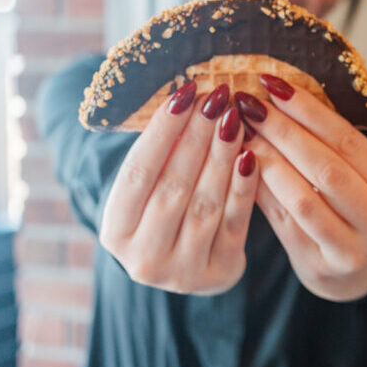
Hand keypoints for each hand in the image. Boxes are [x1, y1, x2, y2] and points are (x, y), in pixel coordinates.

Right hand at [99, 82, 258, 294]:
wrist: (189, 269)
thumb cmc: (165, 215)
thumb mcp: (149, 192)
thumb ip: (161, 156)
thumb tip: (188, 99)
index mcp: (115, 233)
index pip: (137, 172)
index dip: (162, 131)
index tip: (185, 92)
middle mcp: (143, 258)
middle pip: (173, 186)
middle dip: (197, 137)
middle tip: (217, 98)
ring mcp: (183, 271)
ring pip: (206, 203)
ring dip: (222, 156)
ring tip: (234, 118)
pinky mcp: (221, 273)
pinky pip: (235, 222)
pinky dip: (243, 187)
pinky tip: (252, 155)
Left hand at [238, 75, 366, 300]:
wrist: (357, 279)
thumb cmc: (355, 217)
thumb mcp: (362, 183)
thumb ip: (330, 149)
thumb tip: (277, 96)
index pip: (349, 142)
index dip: (310, 110)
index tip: (274, 84)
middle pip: (327, 168)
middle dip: (283, 131)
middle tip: (249, 104)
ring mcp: (353, 251)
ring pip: (304, 198)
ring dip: (267, 161)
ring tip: (240, 134)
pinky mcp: (321, 268)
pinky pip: (285, 223)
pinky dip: (262, 192)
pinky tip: (241, 169)